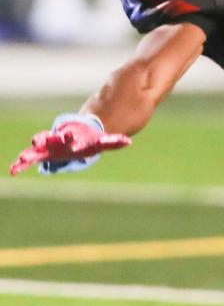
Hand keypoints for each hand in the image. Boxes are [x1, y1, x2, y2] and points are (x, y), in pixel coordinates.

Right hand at [9, 114, 130, 175]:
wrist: (76, 135)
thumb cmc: (89, 140)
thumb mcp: (101, 141)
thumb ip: (113, 141)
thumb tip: (128, 141)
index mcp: (71, 137)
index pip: (69, 136)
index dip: (68, 137)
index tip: (67, 137)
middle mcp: (57, 141)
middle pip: (50, 139)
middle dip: (44, 140)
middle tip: (36, 140)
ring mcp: (47, 146)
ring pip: (36, 149)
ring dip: (29, 153)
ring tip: (21, 159)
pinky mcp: (42, 154)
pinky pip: (29, 159)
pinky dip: (20, 165)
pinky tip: (13, 171)